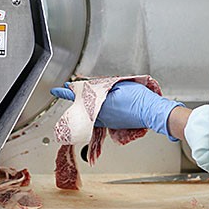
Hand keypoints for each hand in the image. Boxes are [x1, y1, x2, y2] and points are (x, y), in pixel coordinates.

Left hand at [50, 81, 183, 140]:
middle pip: (83, 105)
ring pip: (91, 112)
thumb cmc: (139, 98)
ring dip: (86, 106)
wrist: (151, 112)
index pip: (79, 95)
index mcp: (101, 102)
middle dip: (76, 98)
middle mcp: (101, 114)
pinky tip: (103, 107)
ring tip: (85, 99)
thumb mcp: (121, 84)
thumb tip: (97, 87)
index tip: (58, 90)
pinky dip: (96, 112)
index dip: (67, 92)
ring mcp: (107, 121)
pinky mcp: (113, 125)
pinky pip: (100, 118)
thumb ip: (106, 86)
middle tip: (66, 92)